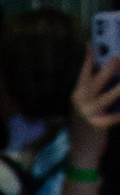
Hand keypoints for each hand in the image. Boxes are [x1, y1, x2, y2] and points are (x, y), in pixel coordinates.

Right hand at [68, 49, 119, 165]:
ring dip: (118, 90)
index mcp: (78, 94)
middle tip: (117, 59)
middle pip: (94, 83)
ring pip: (106, 99)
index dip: (89, 58)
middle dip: (106, 71)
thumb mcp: (86, 104)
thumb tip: (108, 70)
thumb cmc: (88, 122)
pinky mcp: (97, 126)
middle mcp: (81, 103)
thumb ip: (94, 89)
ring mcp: (88, 115)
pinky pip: (113, 118)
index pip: (84, 72)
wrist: (82, 150)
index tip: (92, 44)